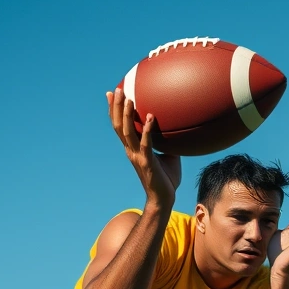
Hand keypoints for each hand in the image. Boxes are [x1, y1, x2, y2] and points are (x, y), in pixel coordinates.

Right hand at [107, 88, 181, 207]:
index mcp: (133, 148)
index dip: (114, 110)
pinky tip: (151, 117)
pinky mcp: (147, 162)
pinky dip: (147, 130)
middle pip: (118, 126)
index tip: (112, 94)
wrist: (164, 198)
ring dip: (127, 115)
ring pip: (127, 133)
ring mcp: (138, 156)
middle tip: (117, 89)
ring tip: (128, 99)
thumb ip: (167, 141)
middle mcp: (131, 151)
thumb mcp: (168, 155)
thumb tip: (177, 127)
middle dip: (116, 107)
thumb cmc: (166, 178)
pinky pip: (146, 143)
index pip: (119, 126)